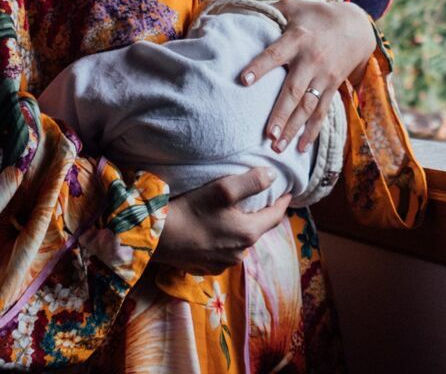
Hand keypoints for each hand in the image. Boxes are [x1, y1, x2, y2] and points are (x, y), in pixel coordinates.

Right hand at [157, 167, 290, 274]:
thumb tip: (273, 176)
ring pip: (240, 242)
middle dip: (259, 215)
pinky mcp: (207, 268)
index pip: (275, 216)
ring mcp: (223, 264)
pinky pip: (223, 252)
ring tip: (233, 214)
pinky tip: (214, 231)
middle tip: (258, 200)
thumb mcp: (222, 189)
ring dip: (240, 228)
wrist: (157, 238)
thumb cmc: (190, 211)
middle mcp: (240, 253)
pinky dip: (224, 240)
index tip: (288, 192)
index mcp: (248, 234)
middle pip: (257, 230)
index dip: (283, 202)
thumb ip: (251, 182)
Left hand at [238, 0, 376, 154]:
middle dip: (280, 114)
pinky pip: (321, 113)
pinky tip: (300, 148)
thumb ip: (272, 10)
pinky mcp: (332, 88)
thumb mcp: (295, 6)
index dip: (259, 67)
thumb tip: (242, 9)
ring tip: (277, 147)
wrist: (356, 27)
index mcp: (297, 39)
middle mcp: (311, 60)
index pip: (275, 54)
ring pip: (307, 107)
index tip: (243, 81)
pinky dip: (311, 132)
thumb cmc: (317, 16)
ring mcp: (323, 77)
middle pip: (294, 91)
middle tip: (266, 134)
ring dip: (293, 128)